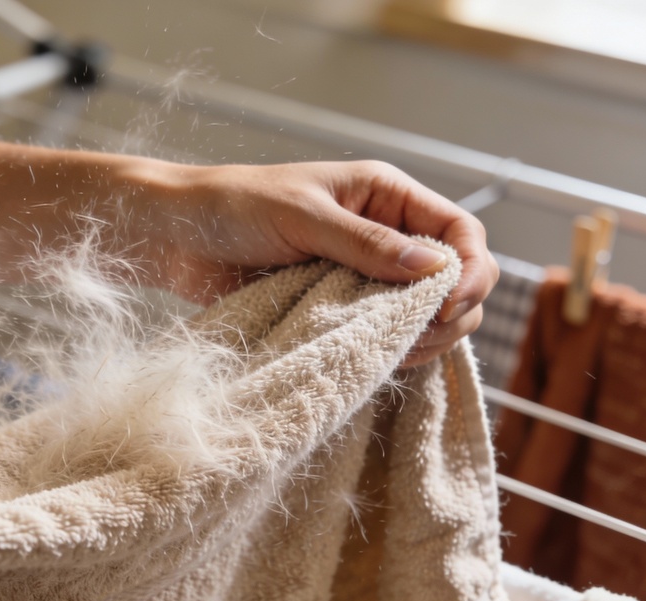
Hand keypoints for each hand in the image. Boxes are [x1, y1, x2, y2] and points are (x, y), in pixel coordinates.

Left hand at [155, 161, 497, 365]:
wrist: (176, 236)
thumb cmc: (233, 207)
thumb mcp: (302, 216)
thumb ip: (365, 243)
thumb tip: (435, 268)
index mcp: (386, 197)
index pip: (460, 232)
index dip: (469, 270)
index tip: (446, 306)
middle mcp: (385, 236)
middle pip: (456, 280)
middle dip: (452, 312)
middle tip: (416, 338)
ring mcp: (363, 278)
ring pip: (425, 315)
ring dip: (423, 338)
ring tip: (394, 351)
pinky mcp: (337, 311)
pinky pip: (382, 336)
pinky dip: (389, 351)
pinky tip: (376, 359)